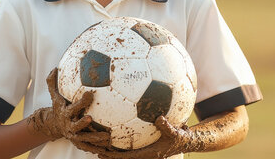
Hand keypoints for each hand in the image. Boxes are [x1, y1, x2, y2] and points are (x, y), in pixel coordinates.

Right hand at [27, 68, 111, 146]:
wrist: (55, 125)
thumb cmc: (59, 107)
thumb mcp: (55, 95)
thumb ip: (53, 82)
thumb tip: (54, 68)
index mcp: (66, 113)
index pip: (73, 107)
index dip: (81, 102)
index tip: (89, 94)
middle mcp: (69, 125)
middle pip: (76, 125)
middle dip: (83, 123)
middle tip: (91, 118)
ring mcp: (75, 136)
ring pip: (85, 138)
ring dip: (95, 138)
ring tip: (107, 137)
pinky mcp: (79, 143)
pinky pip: (90, 147)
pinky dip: (98, 148)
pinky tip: (109, 148)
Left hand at [79, 116, 195, 158]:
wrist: (185, 139)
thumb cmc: (181, 137)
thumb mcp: (176, 132)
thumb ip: (168, 127)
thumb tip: (160, 118)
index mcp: (146, 153)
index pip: (125, 157)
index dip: (112, 156)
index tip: (99, 152)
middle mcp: (140, 151)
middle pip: (118, 154)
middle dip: (104, 150)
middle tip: (89, 144)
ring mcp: (140, 147)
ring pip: (119, 147)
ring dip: (106, 143)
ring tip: (91, 135)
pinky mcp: (141, 141)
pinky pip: (125, 139)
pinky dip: (115, 134)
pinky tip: (107, 122)